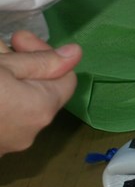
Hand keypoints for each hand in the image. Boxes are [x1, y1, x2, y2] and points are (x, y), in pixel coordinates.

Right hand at [0, 30, 80, 154]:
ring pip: (18, 105)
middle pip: (39, 91)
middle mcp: (30, 133)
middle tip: (3, 47)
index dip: (45, 54)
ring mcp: (7, 146)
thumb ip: (40, 61)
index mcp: (41, 108)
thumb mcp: (4, 66)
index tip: (19, 40)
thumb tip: (76, 54)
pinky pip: (4, 119)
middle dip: (22, 66)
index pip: (65, 77)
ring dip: (8, 81)